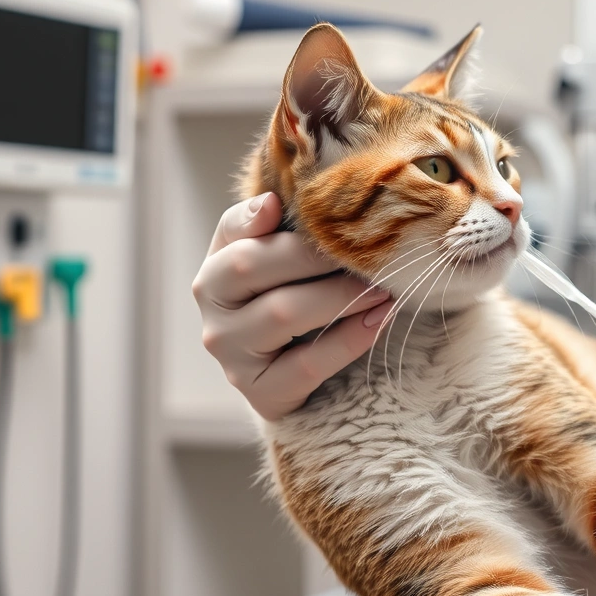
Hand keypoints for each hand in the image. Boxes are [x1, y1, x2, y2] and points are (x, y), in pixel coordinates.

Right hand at [191, 192, 391, 419]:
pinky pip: (306, 364)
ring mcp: (230, 354)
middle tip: (368, 251)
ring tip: (382, 287)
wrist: (292, 369)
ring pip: (282, 312)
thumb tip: (269, 203)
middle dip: (316, 255)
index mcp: (214, 269)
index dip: (274, 220)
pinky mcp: (259, 392)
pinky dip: (348, 340)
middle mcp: (212, 310)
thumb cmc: (289, 300)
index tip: (324, 216)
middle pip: (253, 265)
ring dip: (340, 295)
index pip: (234, 232)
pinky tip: (378, 321)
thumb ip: (264, 227)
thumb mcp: (274, 259)